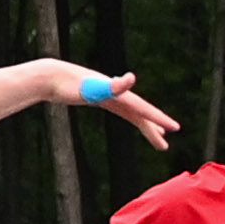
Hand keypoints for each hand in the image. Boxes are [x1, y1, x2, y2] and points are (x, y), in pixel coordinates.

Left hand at [50, 65, 179, 154]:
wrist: (48, 77)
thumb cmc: (67, 85)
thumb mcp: (90, 87)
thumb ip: (112, 85)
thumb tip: (131, 77)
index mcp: (118, 94)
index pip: (143, 109)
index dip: (159, 119)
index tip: (175, 128)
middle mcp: (116, 92)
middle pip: (140, 113)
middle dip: (154, 129)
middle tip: (165, 146)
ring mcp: (108, 94)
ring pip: (132, 112)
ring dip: (145, 125)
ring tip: (158, 139)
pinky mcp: (99, 97)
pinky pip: (121, 110)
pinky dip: (131, 116)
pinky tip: (133, 118)